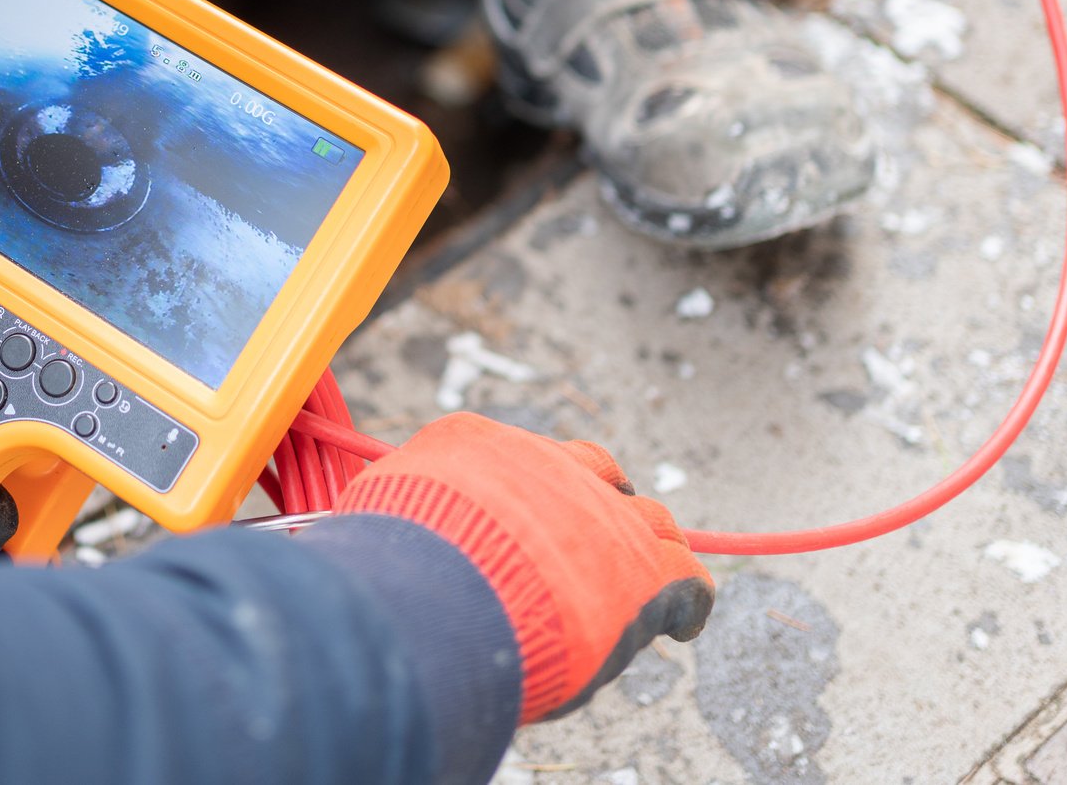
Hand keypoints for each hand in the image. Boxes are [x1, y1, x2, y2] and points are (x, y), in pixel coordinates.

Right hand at [335, 414, 712, 720]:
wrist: (438, 590)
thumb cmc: (394, 560)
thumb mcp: (380, 511)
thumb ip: (402, 511)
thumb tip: (380, 529)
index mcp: (483, 444)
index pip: (525, 456)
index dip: (539, 488)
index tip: (536, 512)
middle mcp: (552, 468)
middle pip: (597, 473)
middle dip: (601, 502)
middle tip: (597, 538)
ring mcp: (605, 516)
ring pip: (650, 520)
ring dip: (649, 546)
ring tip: (650, 573)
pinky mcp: (646, 571)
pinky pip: (686, 578)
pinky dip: (686, 599)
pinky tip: (684, 621)